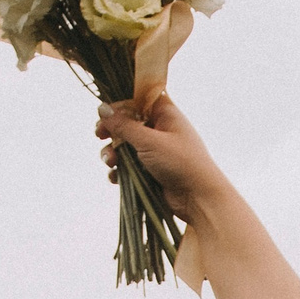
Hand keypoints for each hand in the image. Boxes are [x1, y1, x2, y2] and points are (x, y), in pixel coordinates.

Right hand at [96, 94, 228, 225]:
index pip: (138, 99)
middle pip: (127, 122)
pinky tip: (116, 176)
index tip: (104, 113)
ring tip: (111, 161)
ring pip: (125, 146)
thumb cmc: (181, 163)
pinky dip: (120, 170)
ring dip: (112, 152)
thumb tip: (102, 108)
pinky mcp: (150, 171)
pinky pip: (128, 166)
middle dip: (111, 130)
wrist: (199, 199)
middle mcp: (160, 129)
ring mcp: (155, 151)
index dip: (120, 104)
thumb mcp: (149, 141)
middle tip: (100, 135)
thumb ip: (124, 125)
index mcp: (165, 114)